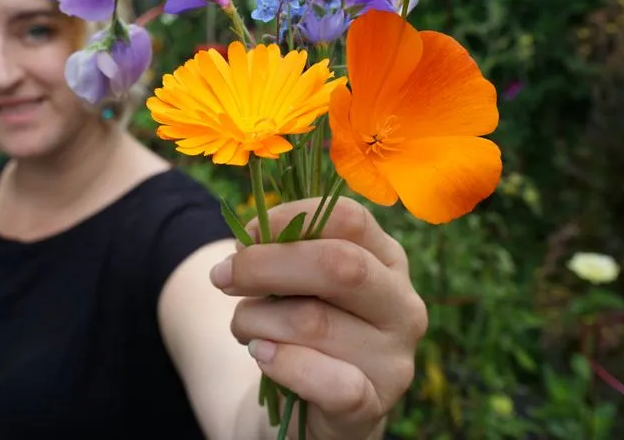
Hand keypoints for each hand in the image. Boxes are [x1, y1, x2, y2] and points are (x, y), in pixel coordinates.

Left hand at [209, 197, 426, 439]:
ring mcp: (393, 358)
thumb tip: (245, 247)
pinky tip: (262, 355)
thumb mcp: (292, 284)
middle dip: (265, 266)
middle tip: (222, 277)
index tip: (244, 235)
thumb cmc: (297, 329)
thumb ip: (278, 256)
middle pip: (341, 265)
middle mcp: (402, 305)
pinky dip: (282, 363)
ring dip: (256, 320)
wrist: (307, 405)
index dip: (290, 218)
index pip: (349, 218)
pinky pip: (328, 381)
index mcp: (386, 260)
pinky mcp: (373, 405)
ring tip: (243, 328)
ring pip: (314, 322)